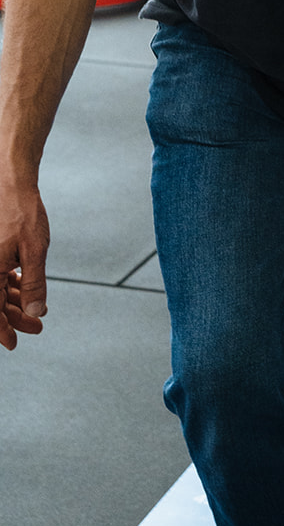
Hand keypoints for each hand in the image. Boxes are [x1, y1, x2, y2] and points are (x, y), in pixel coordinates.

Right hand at [0, 183, 49, 350]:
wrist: (10, 181)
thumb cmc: (22, 211)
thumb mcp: (34, 250)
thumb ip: (34, 283)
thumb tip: (35, 311)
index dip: (2, 331)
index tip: (15, 344)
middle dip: (15, 318)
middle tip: (37, 327)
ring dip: (15, 302)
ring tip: (38, 310)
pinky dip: (11, 284)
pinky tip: (25, 288)